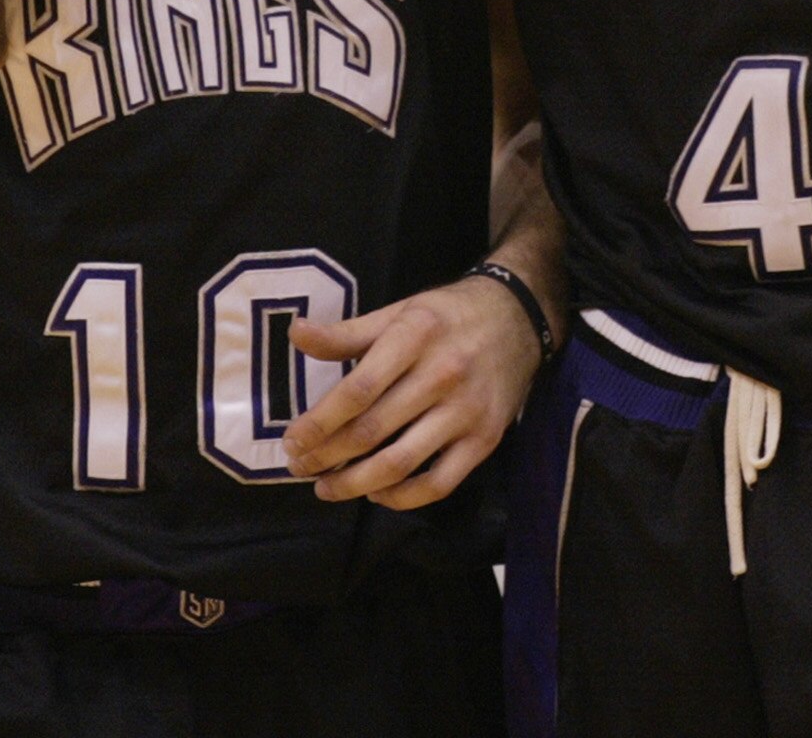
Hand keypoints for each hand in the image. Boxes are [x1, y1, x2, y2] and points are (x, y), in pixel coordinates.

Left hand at [280, 274, 544, 509]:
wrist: (519, 318)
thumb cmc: (446, 316)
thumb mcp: (399, 312)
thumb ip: (347, 332)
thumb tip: (297, 334)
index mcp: (415, 336)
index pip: (358, 389)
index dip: (320, 421)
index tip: (293, 441)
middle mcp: (442, 374)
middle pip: (373, 429)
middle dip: (327, 456)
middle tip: (299, 467)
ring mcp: (466, 411)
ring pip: (401, 463)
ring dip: (355, 483)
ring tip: (326, 488)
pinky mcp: (485, 440)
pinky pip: (439, 483)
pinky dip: (402, 497)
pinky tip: (376, 493)